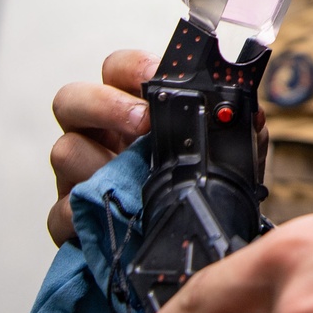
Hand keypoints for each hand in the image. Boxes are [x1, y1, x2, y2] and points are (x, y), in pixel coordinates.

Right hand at [48, 48, 269, 246]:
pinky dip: (84, 212)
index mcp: (133, 109)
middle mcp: (99, 134)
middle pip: (72, 99)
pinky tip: (112, 216)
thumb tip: (252, 117)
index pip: (117, 69)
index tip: (156, 78)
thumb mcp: (227, 158)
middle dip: (105, 104)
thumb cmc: (198, 189)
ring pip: (64, 150)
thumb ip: (239, 134)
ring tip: (131, 176)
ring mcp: (79, 174)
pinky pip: (60, 210)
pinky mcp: (71, 218)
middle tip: (142, 121)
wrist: (187, 244)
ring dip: (97, 160)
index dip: (132, 68)